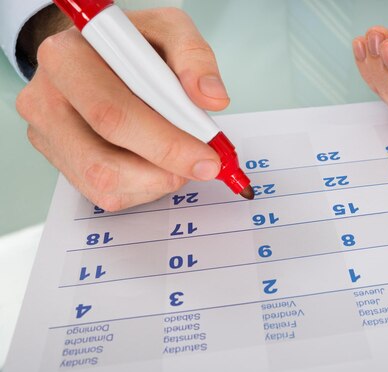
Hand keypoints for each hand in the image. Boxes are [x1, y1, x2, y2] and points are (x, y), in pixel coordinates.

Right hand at [16, 8, 228, 210]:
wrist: (101, 54)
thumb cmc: (133, 44)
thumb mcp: (169, 30)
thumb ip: (194, 58)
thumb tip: (211, 98)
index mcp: (67, 58)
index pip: (113, 115)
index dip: (165, 145)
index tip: (207, 158)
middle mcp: (47, 101)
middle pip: (104, 163)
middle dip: (164, 171)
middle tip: (203, 167)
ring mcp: (49, 136)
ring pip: (106, 186)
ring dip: (156, 182)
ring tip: (179, 158)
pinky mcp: (61, 161)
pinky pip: (106, 195)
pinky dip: (144, 188)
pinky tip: (157, 163)